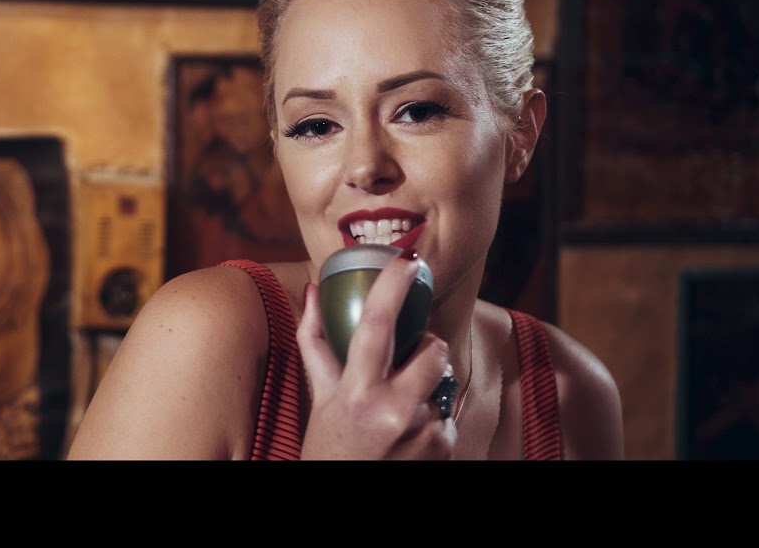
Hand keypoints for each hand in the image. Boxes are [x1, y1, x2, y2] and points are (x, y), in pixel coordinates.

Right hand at [296, 256, 456, 459]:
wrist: (347, 497)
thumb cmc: (330, 447)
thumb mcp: (320, 397)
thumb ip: (316, 342)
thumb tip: (311, 292)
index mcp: (354, 391)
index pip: (374, 325)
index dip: (393, 286)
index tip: (408, 260)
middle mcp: (390, 410)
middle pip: (432, 350)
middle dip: (428, 346)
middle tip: (411, 358)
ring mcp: (421, 431)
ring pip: (443, 381)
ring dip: (428, 386)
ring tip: (400, 410)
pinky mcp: (444, 447)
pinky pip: (447, 413)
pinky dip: (432, 417)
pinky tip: (409, 436)